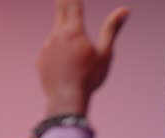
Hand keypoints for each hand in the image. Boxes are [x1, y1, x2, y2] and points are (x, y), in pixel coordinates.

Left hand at [38, 0, 128, 115]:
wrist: (65, 99)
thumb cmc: (89, 78)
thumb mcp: (105, 53)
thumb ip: (112, 29)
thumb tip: (124, 10)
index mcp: (74, 31)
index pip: (73, 5)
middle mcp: (57, 35)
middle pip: (60, 12)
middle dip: (62, 1)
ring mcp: (46, 47)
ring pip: (56, 36)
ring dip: (63, 38)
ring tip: (73, 57)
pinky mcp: (40, 60)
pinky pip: (50, 52)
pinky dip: (56, 54)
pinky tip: (64, 69)